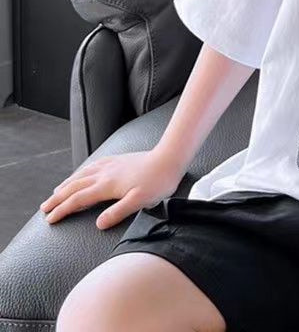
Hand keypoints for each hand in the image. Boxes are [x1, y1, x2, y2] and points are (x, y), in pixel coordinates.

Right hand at [39, 149, 184, 229]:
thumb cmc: (158, 182)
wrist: (170, 157)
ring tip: (56, 191)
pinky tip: (83, 172)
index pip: (78, 200)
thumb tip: (98, 224)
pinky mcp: (119, 159)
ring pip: (82, 174)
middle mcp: (105, 173)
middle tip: (44, 207)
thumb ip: (118, 212)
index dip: (62, 210)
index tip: (49, 219)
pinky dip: (82, 171)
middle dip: (57, 198)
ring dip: (67, 184)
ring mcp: (111, 165)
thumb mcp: (140, 201)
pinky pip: (94, 165)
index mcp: (107, 185)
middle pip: (74, 186)